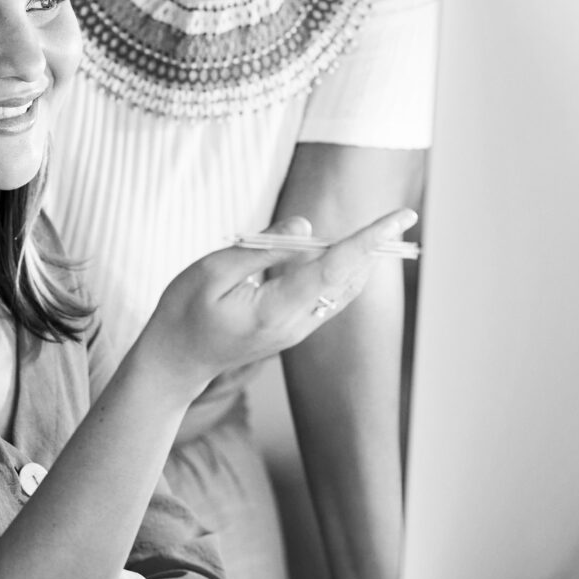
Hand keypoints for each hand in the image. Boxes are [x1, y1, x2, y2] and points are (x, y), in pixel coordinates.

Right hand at [130, 210, 417, 394]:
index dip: (369, 239)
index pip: (335, 267)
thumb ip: (262, 248)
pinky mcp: (294, 331)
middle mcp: (296, 325)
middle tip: (403, 216)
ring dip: (363, 260)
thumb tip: (307, 227)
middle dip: (376, 247)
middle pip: (349, 279)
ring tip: (384, 231)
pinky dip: (344, 272)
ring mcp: (297, 332)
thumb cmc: (183, 313)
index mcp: (275, 309)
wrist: (174, 362)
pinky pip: (329, 298)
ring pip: (344, 290)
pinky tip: (347, 254)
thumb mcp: (211, 271)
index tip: (400, 218)